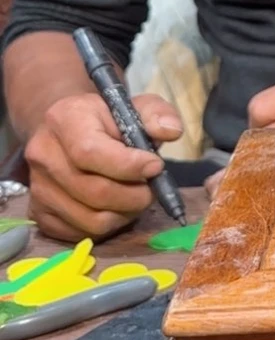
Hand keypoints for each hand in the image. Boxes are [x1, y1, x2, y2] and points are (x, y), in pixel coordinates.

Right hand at [25, 92, 182, 241]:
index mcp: (64, 119)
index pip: (91, 152)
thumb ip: (158, 114)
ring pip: (90, 219)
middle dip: (134, 195)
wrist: (70, 131)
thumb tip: (172, 132)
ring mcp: (38, 188)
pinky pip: (81, 233)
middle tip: (153, 188)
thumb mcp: (136, 105)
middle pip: (93, 191)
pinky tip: (118, 206)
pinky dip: (109, 226)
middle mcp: (44, 155)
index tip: (156, 166)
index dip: (128, 165)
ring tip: (138, 196)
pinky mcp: (40, 214)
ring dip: (125, 213)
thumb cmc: (108, 119)